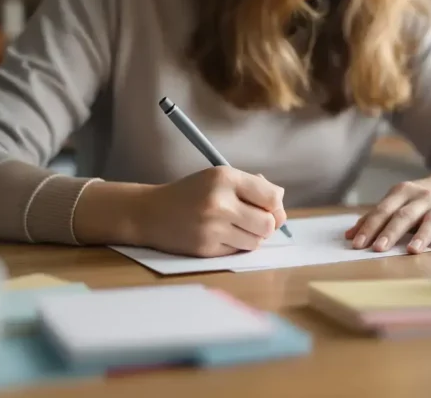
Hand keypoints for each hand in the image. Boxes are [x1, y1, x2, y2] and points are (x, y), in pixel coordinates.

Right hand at [133, 167, 286, 256]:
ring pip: (256, 241)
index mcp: (225, 178)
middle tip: (254, 221)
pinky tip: (220, 235)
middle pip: (268, 224)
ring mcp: (212, 227)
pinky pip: (238, 251)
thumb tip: (280, 204)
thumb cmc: (191, 193)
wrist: (150, 212)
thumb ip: (252, 187)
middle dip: (267, 225)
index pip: (272, 197)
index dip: (275, 206)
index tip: (267, 208)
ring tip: (235, 227)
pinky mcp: (206, 248)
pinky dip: (235, 245)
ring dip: (252, 237)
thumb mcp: (218, 178)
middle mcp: (219, 202)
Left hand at [345, 176, 430, 253]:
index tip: (357, 244)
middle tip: (378, 248)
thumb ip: (375, 217)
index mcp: (403, 192)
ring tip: (411, 250)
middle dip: (391, 232)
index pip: (383, 210)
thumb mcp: (398, 201)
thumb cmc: (421, 198)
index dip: (369, 227)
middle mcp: (422, 197)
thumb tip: (349, 236)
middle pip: (404, 215)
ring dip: (422, 235)